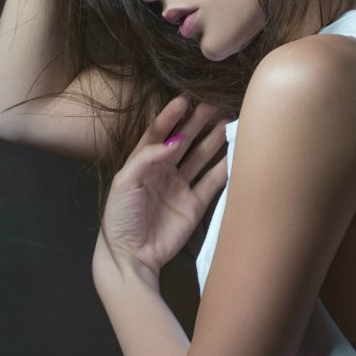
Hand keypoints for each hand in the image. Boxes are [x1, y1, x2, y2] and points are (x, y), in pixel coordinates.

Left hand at [93, 95, 233, 277]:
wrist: (131, 256)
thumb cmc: (120, 218)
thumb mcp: (125, 182)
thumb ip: (148, 158)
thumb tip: (175, 140)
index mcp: (143, 163)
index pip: (159, 133)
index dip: (172, 116)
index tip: (185, 99)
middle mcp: (163, 171)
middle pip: (184, 140)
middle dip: (198, 122)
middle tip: (214, 103)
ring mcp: (180, 187)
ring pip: (201, 157)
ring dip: (214, 139)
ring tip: (230, 120)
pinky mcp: (195, 205)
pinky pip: (212, 182)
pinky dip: (225, 168)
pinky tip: (236, 153)